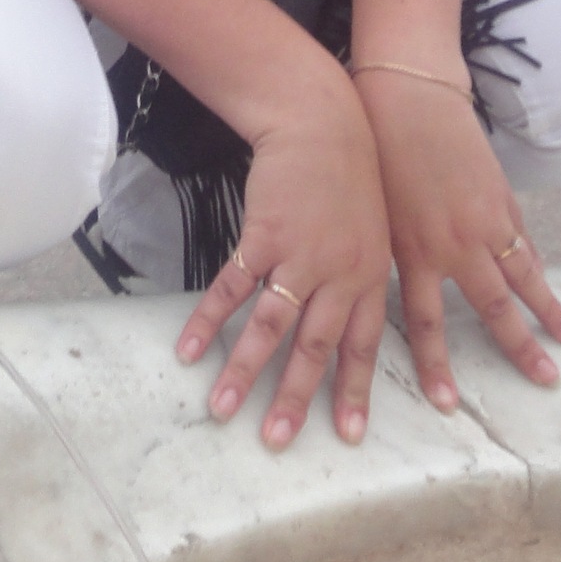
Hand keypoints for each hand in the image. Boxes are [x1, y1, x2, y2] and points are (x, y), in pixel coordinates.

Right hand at [173, 80, 391, 450]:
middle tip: (277, 440)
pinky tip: (188, 349)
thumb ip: (358, 276)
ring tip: (222, 411)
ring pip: (271, 327)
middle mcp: (339, 275)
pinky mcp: (264, 236)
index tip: (348, 435)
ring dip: (244, 371)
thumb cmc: (348, 172)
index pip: (362, 346)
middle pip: (315, 348)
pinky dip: (209, 320)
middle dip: (296, 399)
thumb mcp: (371, 229)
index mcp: (368, 277)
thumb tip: (345, 318)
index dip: (353, 391)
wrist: (322, 120)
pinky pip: (232, 287)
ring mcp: (300, 256)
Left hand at [359, 68, 560, 405]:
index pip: (426, 323)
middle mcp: (454, 243)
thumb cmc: (377, 155)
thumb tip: (398, 295)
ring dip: (549, 310)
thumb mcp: (373, 214)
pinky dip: (537, 265)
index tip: (449, 403)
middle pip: (493, 308)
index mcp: (414, 251)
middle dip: (520, 348)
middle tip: (547, 382)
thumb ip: (392, 256)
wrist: (406, 100)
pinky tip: (548, 285)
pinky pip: (524, 241)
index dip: (436, 365)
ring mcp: (485, 220)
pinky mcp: (501, 197)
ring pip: (523, 276)